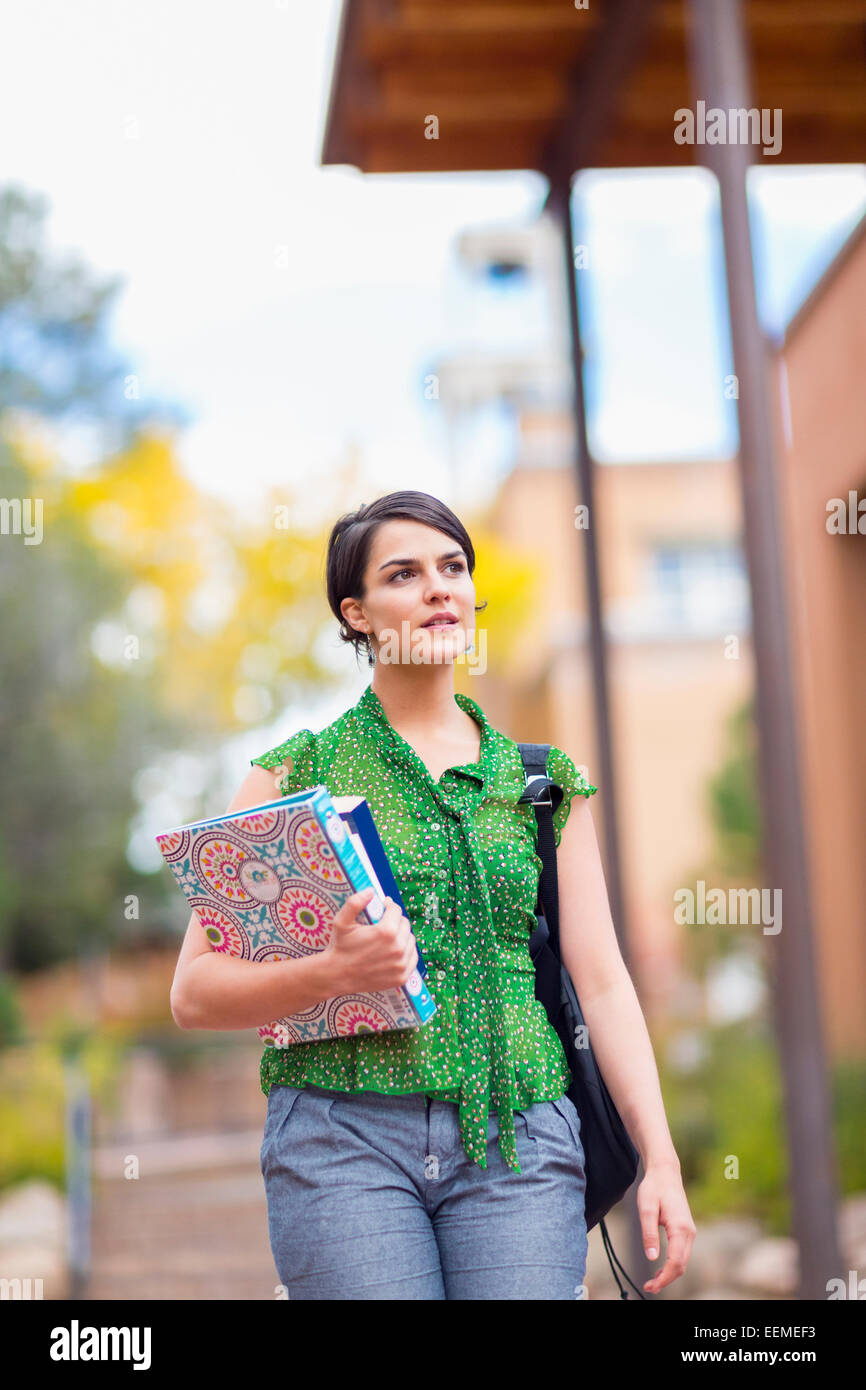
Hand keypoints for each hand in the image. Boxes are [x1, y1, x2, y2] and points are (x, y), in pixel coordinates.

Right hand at [323, 889, 418, 995]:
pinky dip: (406, 952)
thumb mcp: (341, 921)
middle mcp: (397, 949)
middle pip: (405, 924)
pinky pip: (412, 957)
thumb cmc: (339, 946)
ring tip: (388, 937)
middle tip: (384, 922)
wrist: (337, 975)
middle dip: (395, 920)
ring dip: (401, 935)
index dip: (388, 906)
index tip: (383, 907)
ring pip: (410, 940)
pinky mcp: (401, 977)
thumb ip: (355, 903)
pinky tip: (394, 950)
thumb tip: (371, 891)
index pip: (396, 910)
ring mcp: (401, 964)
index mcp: (386, 932)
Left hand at [636, 1160, 695, 1293]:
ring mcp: (689, 1232)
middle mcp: (689, 1232)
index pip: (675, 1262)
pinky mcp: (686, 1231)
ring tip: (652, 1282)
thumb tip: (652, 1258)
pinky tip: (660, 1268)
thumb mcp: (646, 1208)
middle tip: (648, 1287)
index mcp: (680, 1228)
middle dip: (666, 1280)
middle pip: (681, 1266)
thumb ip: (649, 1233)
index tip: (650, 1286)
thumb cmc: (654, 1188)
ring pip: (683, 1261)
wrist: (665, 1172)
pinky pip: (682, 1253)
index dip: (664, 1278)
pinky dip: (672, 1265)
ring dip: (669, 1274)